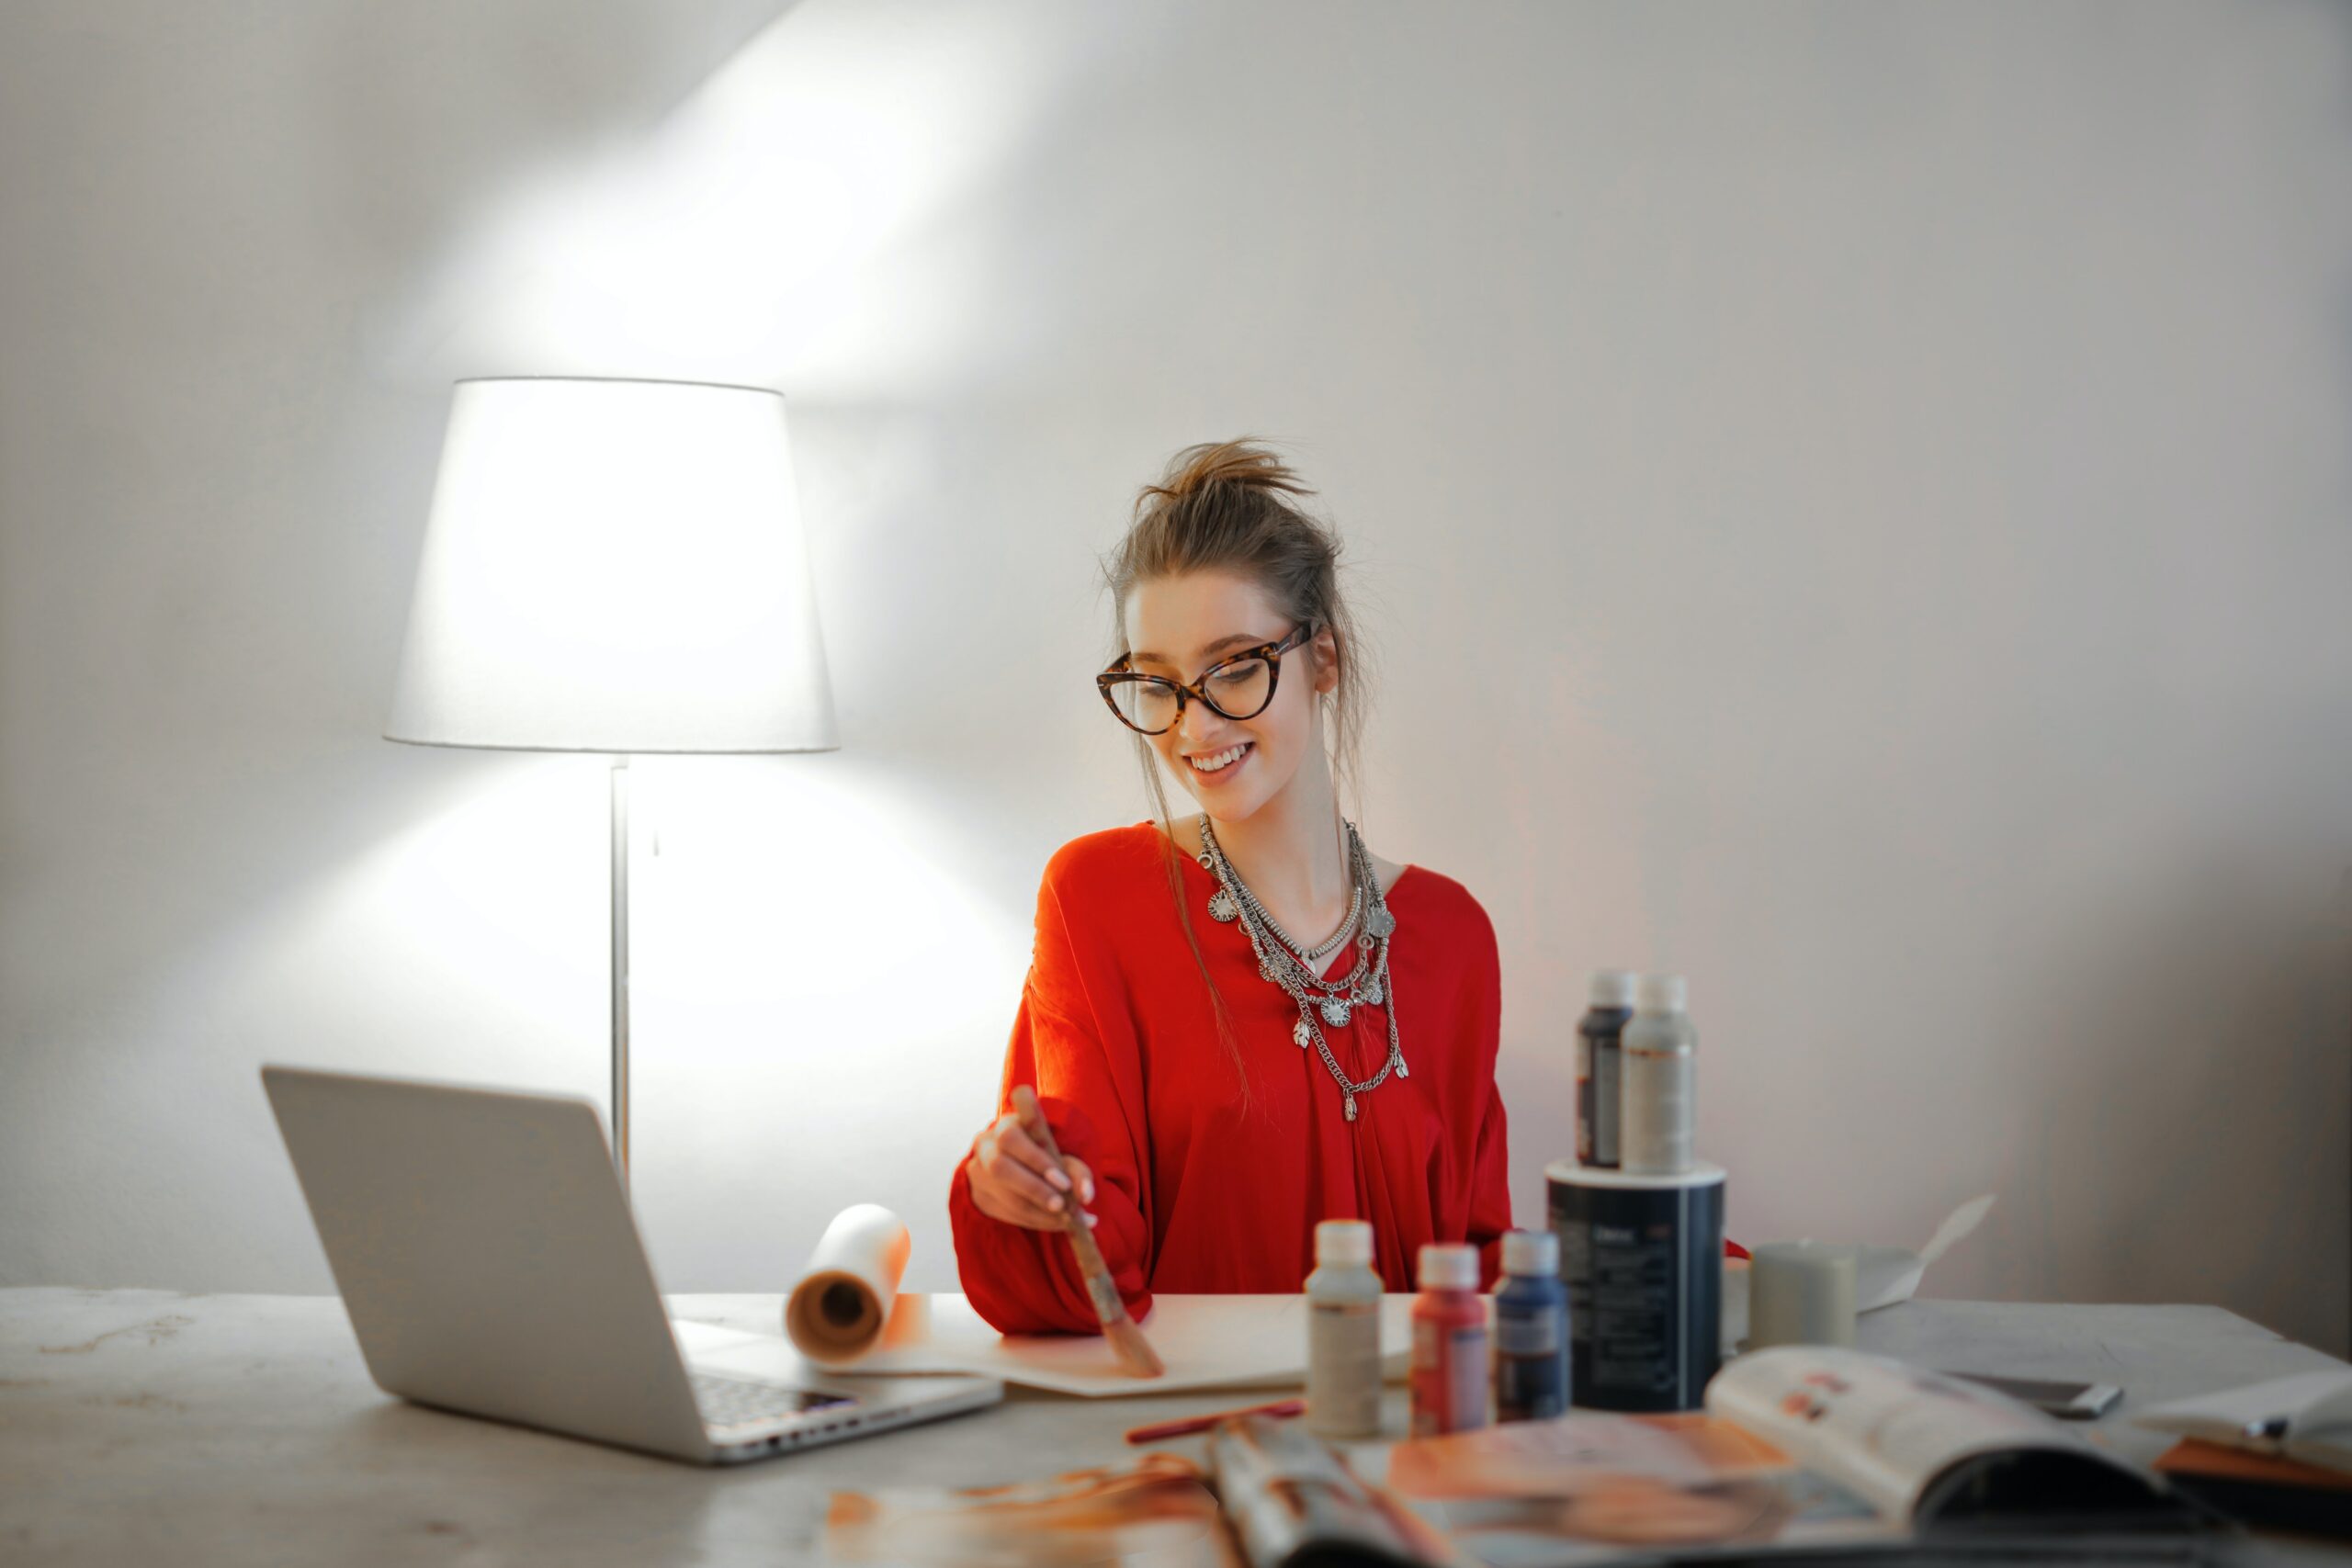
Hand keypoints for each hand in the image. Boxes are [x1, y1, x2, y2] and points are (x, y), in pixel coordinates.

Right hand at [966, 1110, 1097, 1231]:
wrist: (1022, 1164)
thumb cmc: (1047, 1156)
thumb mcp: (1065, 1156)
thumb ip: (1079, 1173)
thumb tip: (1085, 1196)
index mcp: (1006, 1125)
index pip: (1011, 1138)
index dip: (1035, 1160)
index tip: (1064, 1183)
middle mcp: (985, 1145)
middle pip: (1000, 1168)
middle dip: (1035, 1191)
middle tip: (1062, 1207)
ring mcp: (977, 1172)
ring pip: (1003, 1196)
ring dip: (1038, 1213)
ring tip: (1067, 1220)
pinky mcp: (979, 1196)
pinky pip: (1004, 1214)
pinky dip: (1033, 1221)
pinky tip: (1053, 1223)